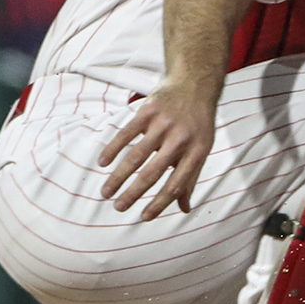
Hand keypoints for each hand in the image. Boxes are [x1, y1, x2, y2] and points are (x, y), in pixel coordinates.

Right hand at [100, 78, 217, 217]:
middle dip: (133, 193)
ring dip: (118, 176)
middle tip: (118, 208)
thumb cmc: (198, 125)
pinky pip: (126, 133)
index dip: (159, 204)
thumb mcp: (201, 150)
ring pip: (135, 156)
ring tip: (106, 192)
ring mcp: (163, 124)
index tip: (143, 217)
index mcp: (196, 153)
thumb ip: (190, 178)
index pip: (176, 185)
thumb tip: (184, 209)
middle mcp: (180, 140)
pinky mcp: (148, 111)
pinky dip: (112, 149)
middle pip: (152, 173)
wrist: (194, 86)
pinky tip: (102, 163)